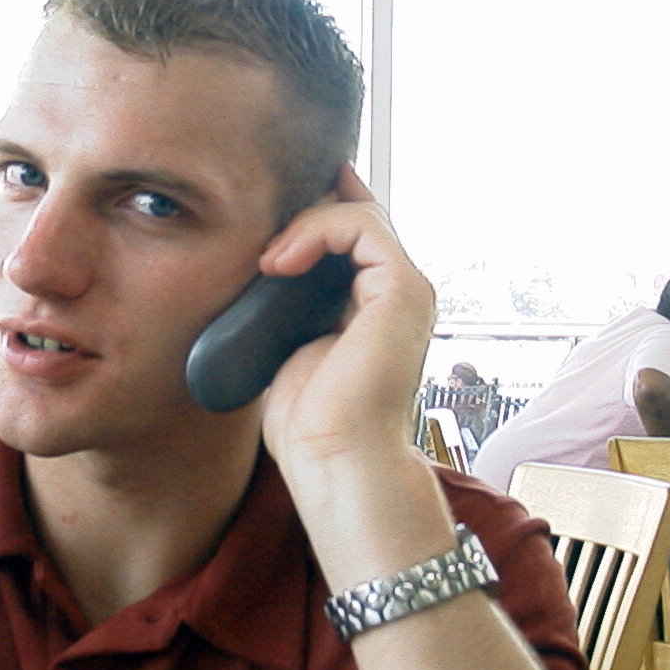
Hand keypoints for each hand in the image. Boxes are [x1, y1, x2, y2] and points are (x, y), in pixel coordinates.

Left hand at [258, 164, 434, 476]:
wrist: (335, 459)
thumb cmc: (312, 424)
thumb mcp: (291, 346)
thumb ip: (289, 306)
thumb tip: (262, 273)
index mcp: (376, 308)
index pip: (356, 235)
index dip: (317, 212)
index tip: (268, 220)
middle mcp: (398, 295)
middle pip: (360, 215)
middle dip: (308, 210)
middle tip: (262, 241)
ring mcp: (406, 291)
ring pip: (360, 213)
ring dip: (305, 224)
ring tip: (269, 262)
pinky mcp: (403, 290)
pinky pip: (363, 225)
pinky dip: (318, 230)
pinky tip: (283, 262)